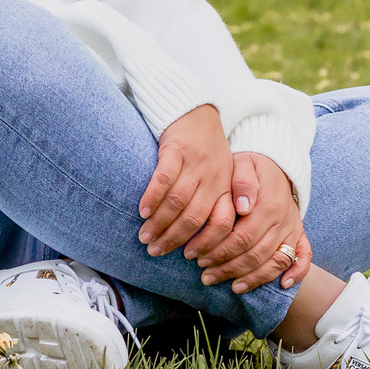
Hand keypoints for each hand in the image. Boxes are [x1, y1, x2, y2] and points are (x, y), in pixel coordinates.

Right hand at [138, 104, 232, 256]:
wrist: (196, 110)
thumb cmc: (206, 149)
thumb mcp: (222, 175)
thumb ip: (219, 203)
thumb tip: (209, 242)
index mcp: (226, 187)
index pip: (222, 224)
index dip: (206, 245)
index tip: (189, 258)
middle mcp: (214, 177)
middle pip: (194, 218)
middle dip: (173, 239)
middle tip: (155, 251)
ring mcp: (195, 163)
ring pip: (177, 202)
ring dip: (159, 223)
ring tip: (145, 236)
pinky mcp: (177, 149)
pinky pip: (164, 179)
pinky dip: (152, 197)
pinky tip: (143, 211)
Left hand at [196, 153, 311, 294]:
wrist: (276, 165)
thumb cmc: (251, 167)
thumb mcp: (243, 164)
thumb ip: (242, 182)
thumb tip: (243, 206)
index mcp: (267, 204)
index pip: (242, 237)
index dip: (219, 251)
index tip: (198, 258)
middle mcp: (282, 220)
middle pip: (255, 254)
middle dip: (228, 268)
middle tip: (206, 276)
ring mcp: (292, 229)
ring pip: (275, 261)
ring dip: (252, 278)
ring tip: (231, 286)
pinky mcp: (299, 234)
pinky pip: (304, 257)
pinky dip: (297, 273)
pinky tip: (282, 285)